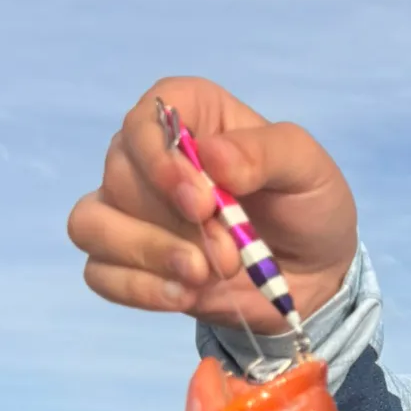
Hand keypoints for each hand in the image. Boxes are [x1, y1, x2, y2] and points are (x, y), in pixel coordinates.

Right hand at [68, 78, 357, 331]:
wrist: (316, 276)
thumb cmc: (309, 208)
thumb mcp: (309, 170)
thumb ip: (266, 153)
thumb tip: (212, 156)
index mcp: (194, 115)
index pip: (146, 116)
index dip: (160, 156)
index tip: (201, 198)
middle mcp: (152, 157)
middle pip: (120, 174)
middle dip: (174, 221)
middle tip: (227, 252)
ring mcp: (134, 212)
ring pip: (94, 223)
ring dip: (147, 253)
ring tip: (201, 275)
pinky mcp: (131, 263)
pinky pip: (99, 272)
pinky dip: (138, 288)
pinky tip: (183, 295)